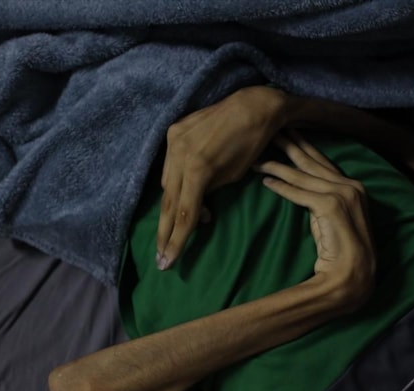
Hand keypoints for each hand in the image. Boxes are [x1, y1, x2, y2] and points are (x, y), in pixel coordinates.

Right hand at [156, 86, 286, 269]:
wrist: (253, 105)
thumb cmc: (252, 145)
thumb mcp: (233, 177)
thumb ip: (207, 194)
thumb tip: (195, 212)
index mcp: (197, 169)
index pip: (184, 213)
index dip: (177, 241)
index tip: (168, 262)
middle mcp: (179, 154)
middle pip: (168, 202)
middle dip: (165, 233)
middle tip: (160, 258)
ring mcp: (173, 140)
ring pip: (166, 184)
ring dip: (173, 206)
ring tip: (180, 225)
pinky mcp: (174, 132)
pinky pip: (168, 165)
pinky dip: (175, 182)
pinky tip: (182, 192)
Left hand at [257, 130, 375, 310]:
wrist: (351, 277)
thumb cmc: (340, 251)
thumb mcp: (329, 218)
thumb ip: (321, 198)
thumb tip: (298, 184)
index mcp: (354, 186)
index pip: (323, 161)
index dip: (303, 146)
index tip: (286, 132)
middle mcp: (352, 186)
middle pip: (312, 161)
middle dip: (289, 145)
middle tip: (269, 131)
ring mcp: (344, 195)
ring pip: (303, 176)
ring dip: (277, 166)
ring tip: (257, 159)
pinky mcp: (332, 207)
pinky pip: (300, 194)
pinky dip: (282, 187)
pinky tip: (265, 181)